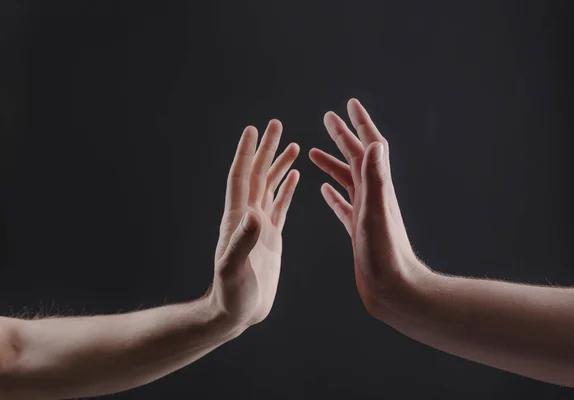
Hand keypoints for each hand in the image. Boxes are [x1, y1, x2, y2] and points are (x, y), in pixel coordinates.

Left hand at [208, 120, 299, 328]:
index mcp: (237, 218)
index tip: (253, 129)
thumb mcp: (234, 269)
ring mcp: (260, 225)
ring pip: (270, 186)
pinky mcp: (271, 237)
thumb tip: (253, 214)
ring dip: (279, 165)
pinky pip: (280, 206)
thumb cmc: (232, 294)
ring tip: (293, 145)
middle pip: (257, 174)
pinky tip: (294, 177)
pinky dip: (286, 189)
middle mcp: (247, 216)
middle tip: (276, 125)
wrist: (238, 312)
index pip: (241, 177)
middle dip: (266, 149)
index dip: (246, 153)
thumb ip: (242, 242)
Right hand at [309, 99, 429, 313]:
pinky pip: (343, 206)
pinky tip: (324, 190)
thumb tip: (373, 144)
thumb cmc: (386, 256)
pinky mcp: (359, 231)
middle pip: (356, 158)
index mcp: (377, 188)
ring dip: (332, 163)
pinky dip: (333, 194)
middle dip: (343, 136)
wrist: (394, 290)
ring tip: (313, 151)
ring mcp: (366, 213)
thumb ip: (375, 179)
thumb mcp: (377, 213)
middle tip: (328, 117)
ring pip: (347, 180)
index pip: (369, 147)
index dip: (361, 124)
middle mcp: (373, 197)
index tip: (350, 104)